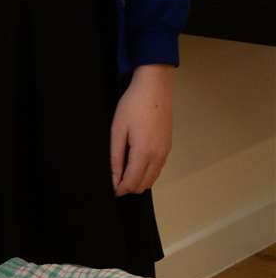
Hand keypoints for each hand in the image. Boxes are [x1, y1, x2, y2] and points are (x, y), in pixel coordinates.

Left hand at [110, 64, 173, 195]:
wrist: (154, 87)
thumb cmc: (134, 105)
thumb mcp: (117, 131)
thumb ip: (115, 158)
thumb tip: (114, 178)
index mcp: (144, 153)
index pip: (132, 183)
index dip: (119, 189)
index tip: (110, 187)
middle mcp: (158, 156)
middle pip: (143, 185)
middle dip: (128, 187)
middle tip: (114, 179)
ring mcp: (165, 152)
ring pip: (152, 179)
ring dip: (138, 181)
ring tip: (123, 171)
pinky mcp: (168, 147)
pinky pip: (158, 168)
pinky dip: (147, 172)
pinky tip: (135, 163)